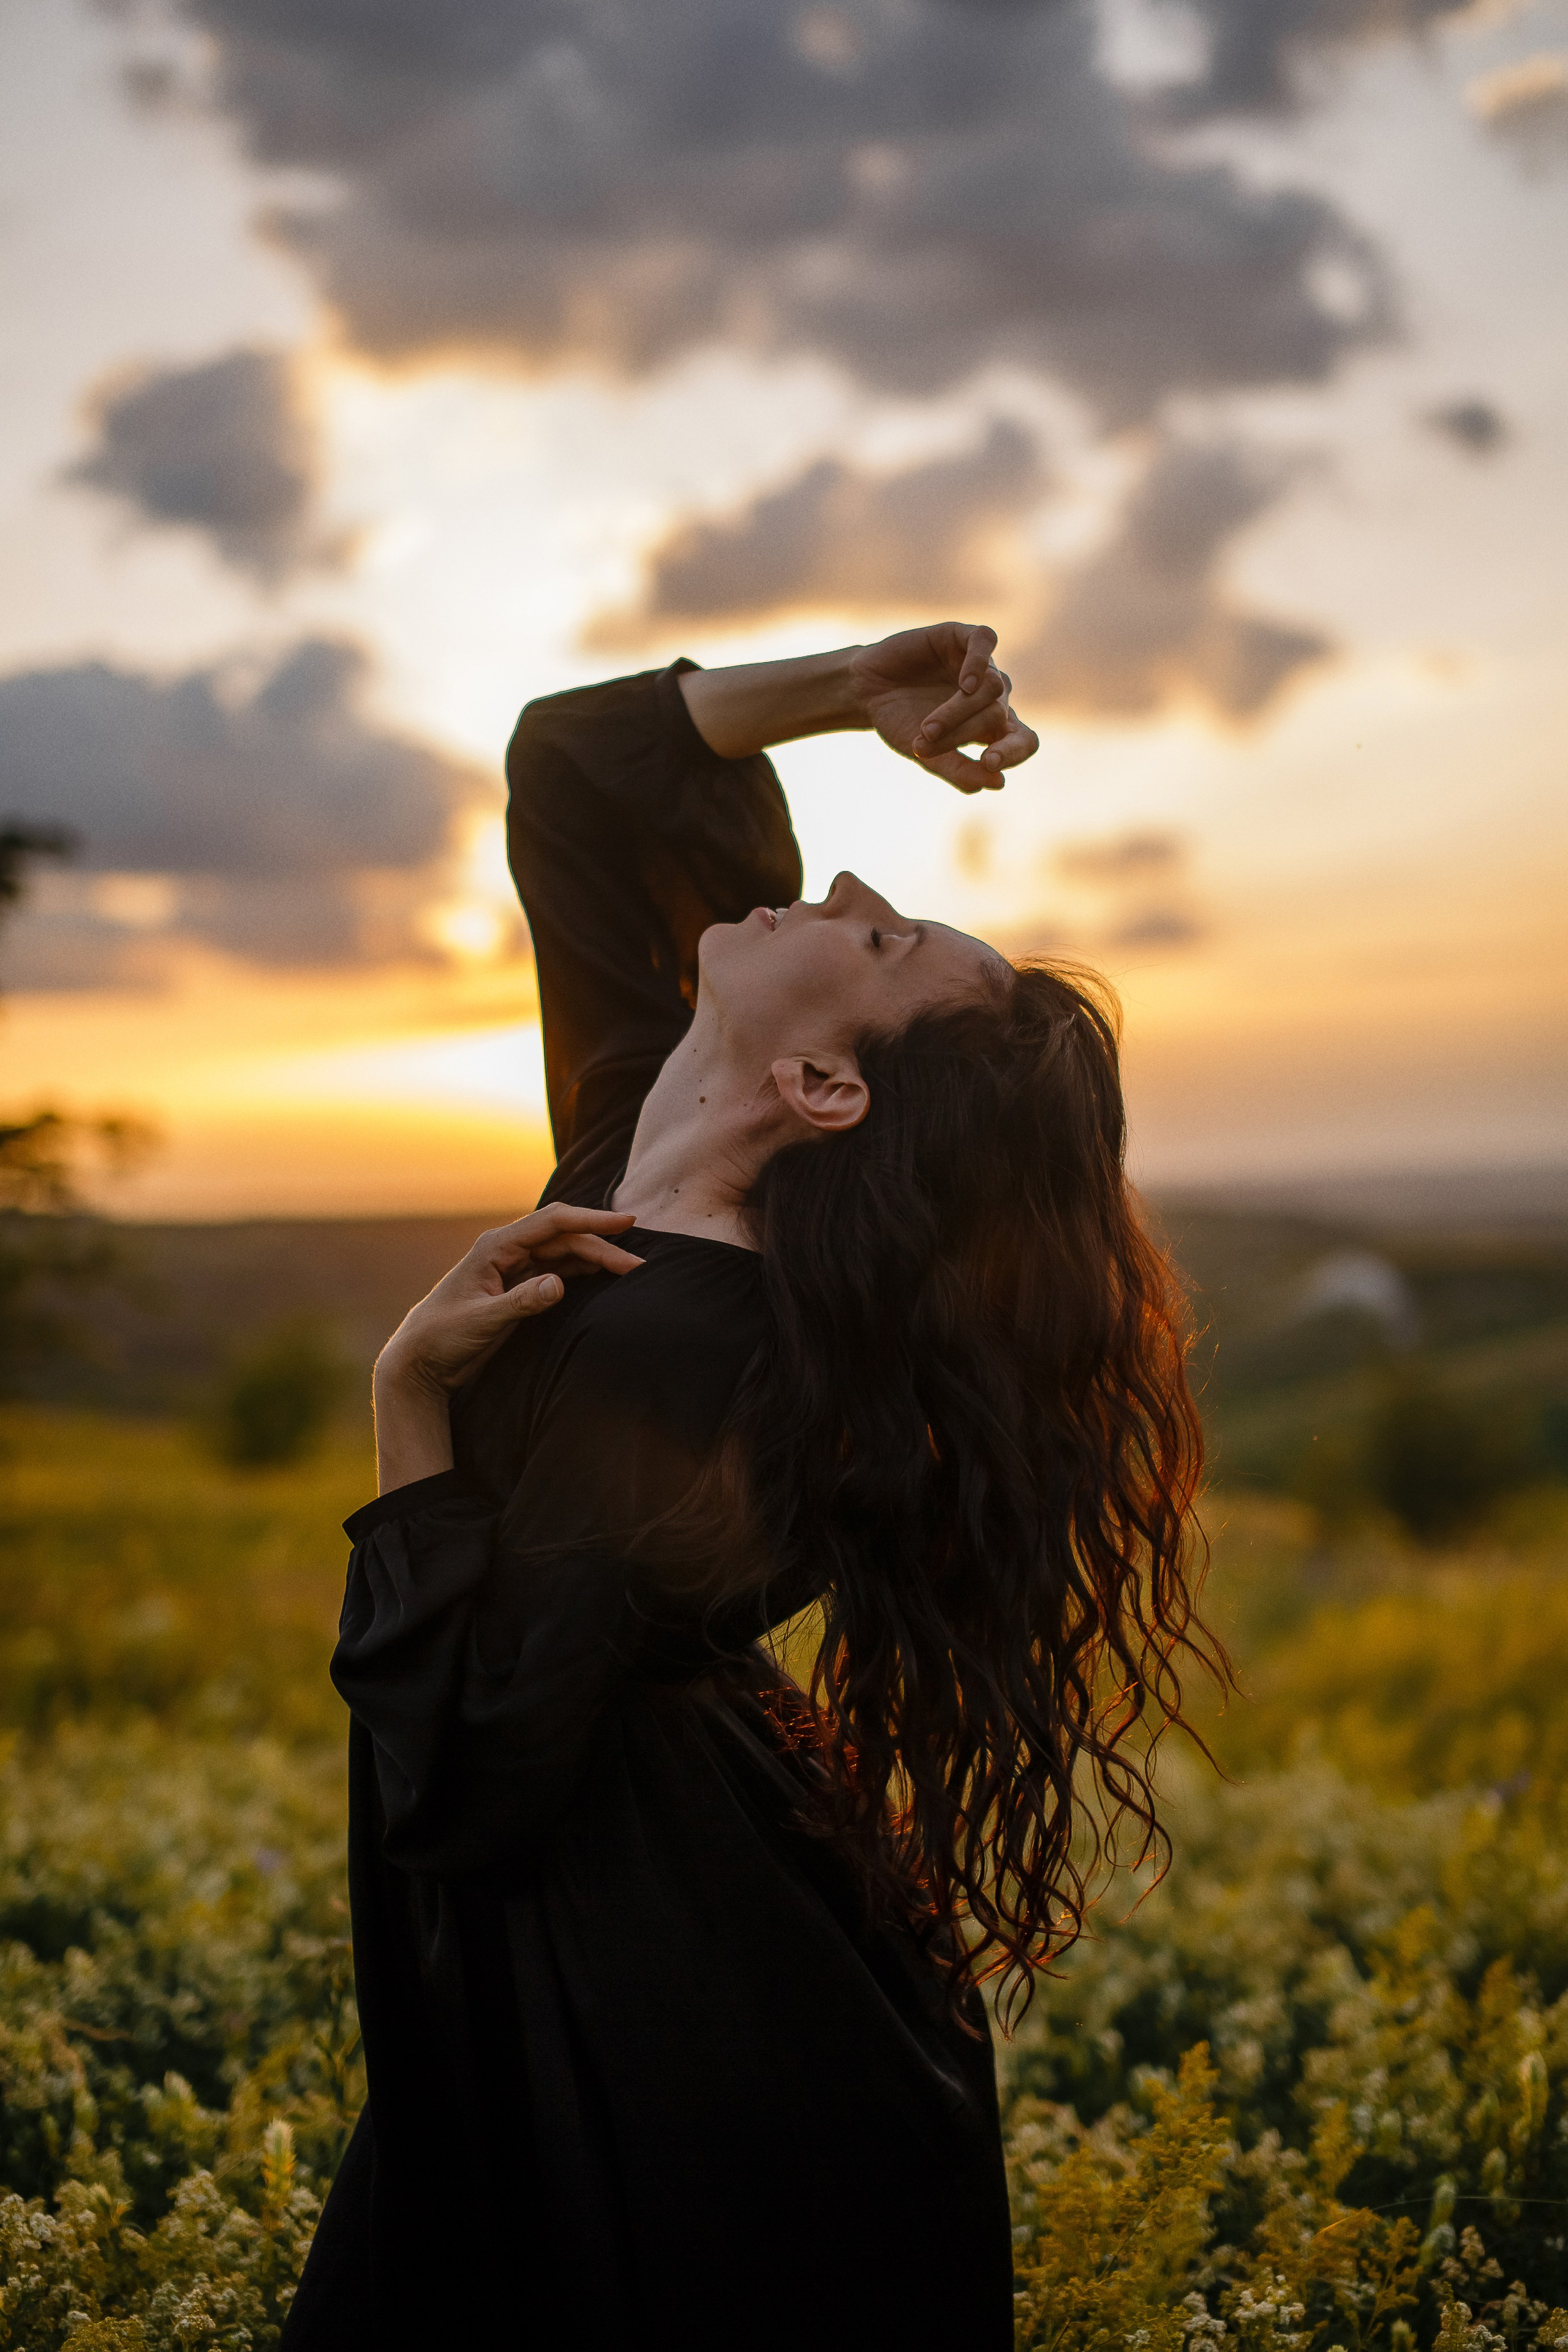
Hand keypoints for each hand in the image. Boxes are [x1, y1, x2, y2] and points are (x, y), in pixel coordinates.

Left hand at [376, 1205, 643, 1401]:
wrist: (419, 1360)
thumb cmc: (442, 1337)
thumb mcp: (481, 1321)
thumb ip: (521, 1302)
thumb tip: (559, 1283)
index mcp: (496, 1247)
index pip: (553, 1223)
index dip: (592, 1220)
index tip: (626, 1222)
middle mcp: (507, 1251)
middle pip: (565, 1239)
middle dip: (603, 1247)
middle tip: (638, 1265)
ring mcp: (513, 1268)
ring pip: (564, 1254)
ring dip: (596, 1260)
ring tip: (630, 1271)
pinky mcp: (518, 1288)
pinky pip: (558, 1271)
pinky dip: (583, 1273)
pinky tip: (604, 1279)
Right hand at [848, 623, 1038, 793]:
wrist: (866, 690)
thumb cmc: (900, 723)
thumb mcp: (928, 755)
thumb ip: (960, 771)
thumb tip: (998, 783)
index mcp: (991, 725)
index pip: (1024, 740)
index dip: (1014, 752)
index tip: (988, 762)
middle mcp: (992, 695)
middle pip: (997, 715)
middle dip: (961, 733)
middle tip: (925, 741)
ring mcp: (981, 665)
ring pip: (993, 686)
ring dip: (959, 710)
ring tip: (926, 725)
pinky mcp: (962, 636)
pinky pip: (986, 641)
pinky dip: (979, 662)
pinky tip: (965, 682)